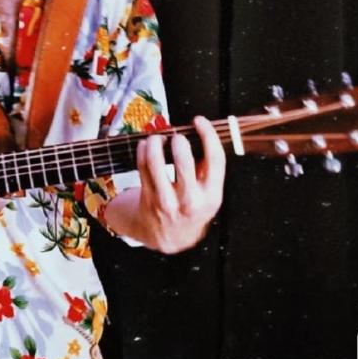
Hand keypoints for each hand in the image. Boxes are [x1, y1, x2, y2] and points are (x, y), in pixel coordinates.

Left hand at [134, 117, 225, 252]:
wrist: (171, 238)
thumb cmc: (192, 207)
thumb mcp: (209, 194)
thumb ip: (208, 169)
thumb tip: (199, 132)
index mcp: (212, 195)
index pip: (215, 160)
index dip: (208, 135)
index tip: (200, 121)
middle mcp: (190, 200)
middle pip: (184, 161)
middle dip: (178, 141)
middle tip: (176, 135)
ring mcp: (167, 201)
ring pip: (156, 163)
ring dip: (155, 143)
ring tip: (156, 138)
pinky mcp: (148, 198)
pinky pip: (142, 168)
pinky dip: (142, 151)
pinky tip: (145, 145)